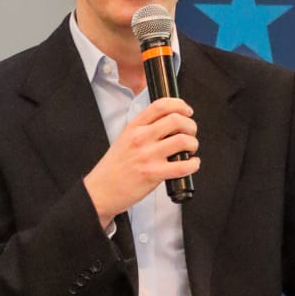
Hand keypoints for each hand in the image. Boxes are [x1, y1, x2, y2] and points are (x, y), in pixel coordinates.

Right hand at [83, 97, 199, 226]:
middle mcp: (141, 138)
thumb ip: (144, 128)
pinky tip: (192, 164)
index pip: (160, 105)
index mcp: (134, 127)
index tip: (187, 111)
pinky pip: (182, 166)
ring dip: (193, 144)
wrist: (101, 190)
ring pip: (182, 141)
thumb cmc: (114, 167)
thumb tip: (170, 123)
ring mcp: (147, 156)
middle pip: (176, 120)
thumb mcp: (125, 138)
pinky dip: (193, 164)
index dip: (179, 105)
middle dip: (191, 125)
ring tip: (190, 149)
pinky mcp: (153, 174)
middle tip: (190, 133)